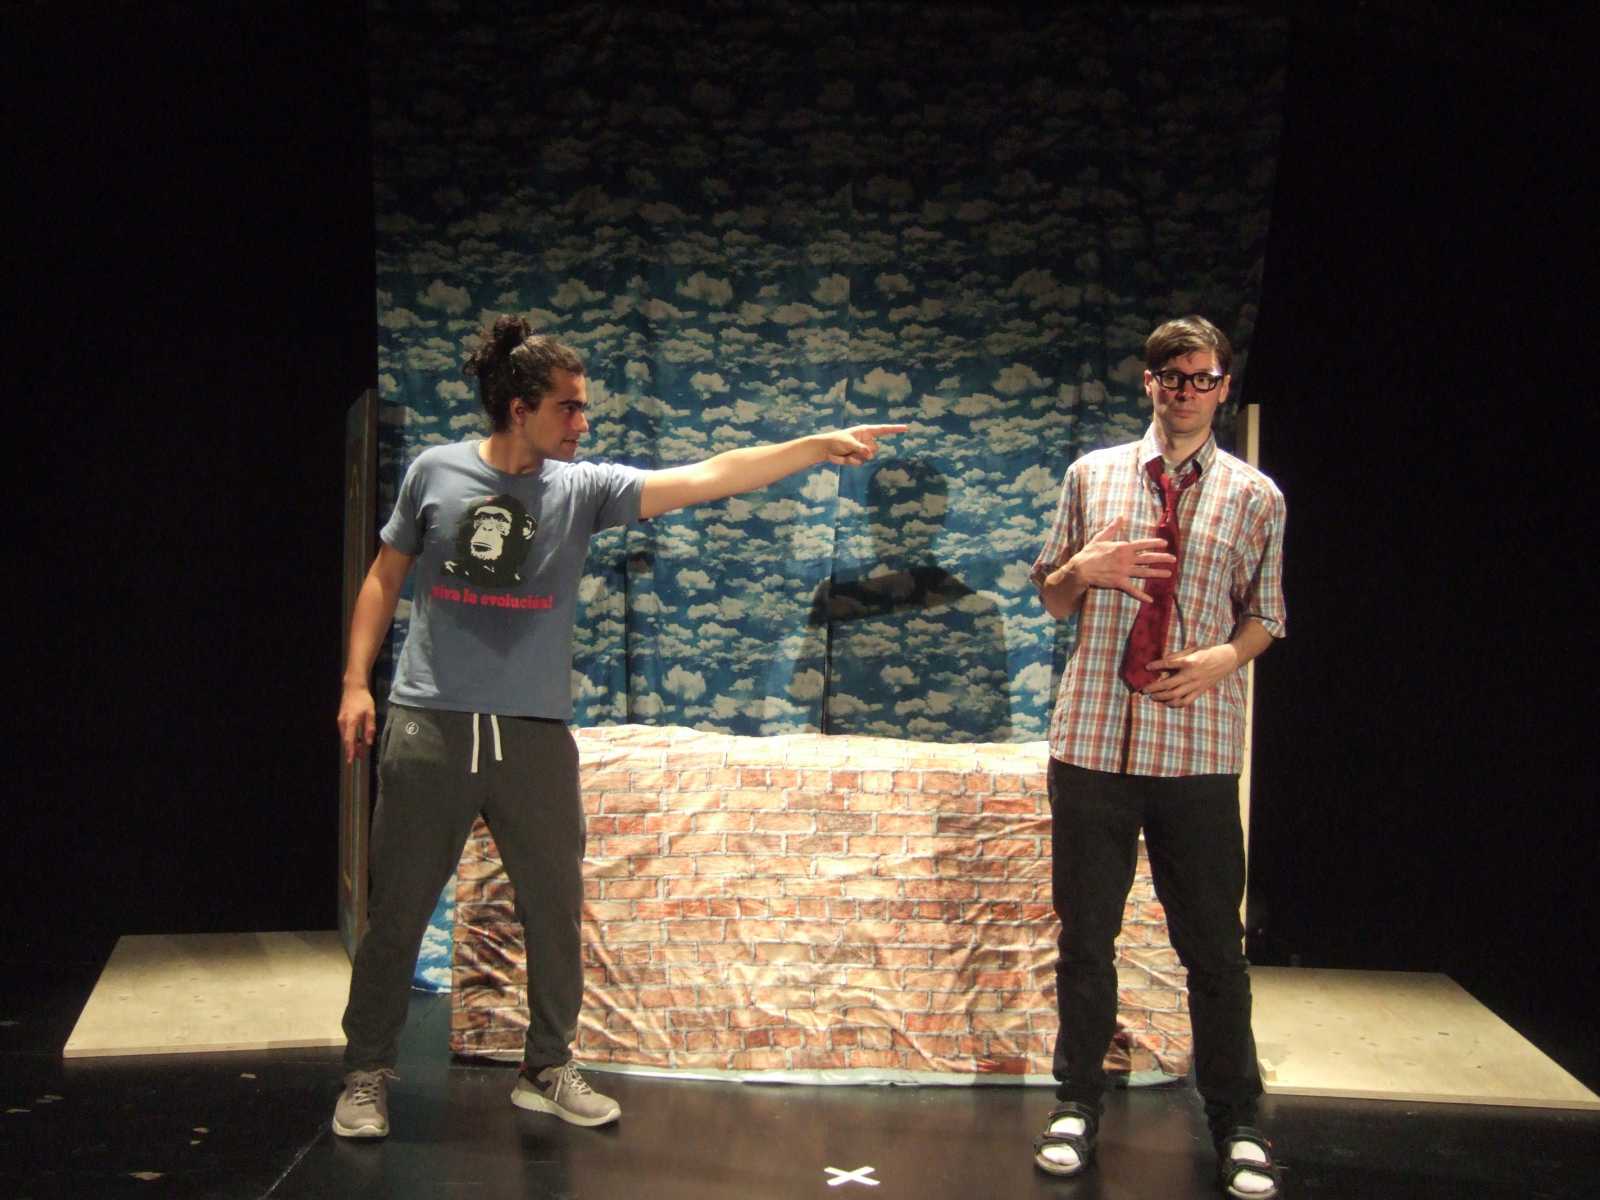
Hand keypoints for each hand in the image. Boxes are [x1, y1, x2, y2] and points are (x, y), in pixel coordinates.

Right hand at [338, 684, 376, 762]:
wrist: (353, 688)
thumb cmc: (364, 700)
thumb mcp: (371, 713)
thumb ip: (369, 728)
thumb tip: (368, 742)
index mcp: (351, 721)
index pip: (349, 740)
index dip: (350, 751)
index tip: (351, 761)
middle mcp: (343, 722)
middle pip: (346, 740)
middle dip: (353, 750)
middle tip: (360, 757)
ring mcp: (340, 721)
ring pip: (345, 736)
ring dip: (352, 744)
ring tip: (361, 750)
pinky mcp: (341, 719)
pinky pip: (345, 732)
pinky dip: (350, 737)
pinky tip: (357, 739)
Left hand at [820, 424, 908, 465]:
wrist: (826, 449)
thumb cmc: (836, 441)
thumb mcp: (849, 443)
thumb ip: (860, 448)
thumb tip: (870, 455)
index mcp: (866, 431)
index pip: (884, 430)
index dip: (895, 429)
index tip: (906, 428)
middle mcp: (867, 440)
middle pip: (875, 449)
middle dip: (865, 451)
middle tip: (852, 449)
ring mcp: (863, 450)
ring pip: (868, 457)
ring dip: (857, 457)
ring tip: (846, 452)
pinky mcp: (858, 458)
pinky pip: (861, 463)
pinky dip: (852, 462)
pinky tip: (844, 457)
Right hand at [1045, 516, 1174, 602]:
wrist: (1081, 569)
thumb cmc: (1090, 552)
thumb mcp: (1101, 537)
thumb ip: (1113, 528)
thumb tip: (1121, 516)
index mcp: (1123, 547)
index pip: (1143, 544)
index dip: (1155, 543)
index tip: (1165, 543)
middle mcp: (1126, 559)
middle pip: (1148, 558)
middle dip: (1162, 558)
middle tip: (1173, 559)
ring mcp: (1124, 571)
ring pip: (1144, 572)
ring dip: (1157, 573)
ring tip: (1168, 574)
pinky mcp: (1119, 582)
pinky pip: (1132, 590)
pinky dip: (1141, 595)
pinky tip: (1150, 599)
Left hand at [1141, 643, 1239, 706]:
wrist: (1228, 659)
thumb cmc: (1208, 652)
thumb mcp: (1192, 649)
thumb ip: (1177, 656)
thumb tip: (1162, 662)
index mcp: (1189, 662)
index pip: (1169, 664)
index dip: (1156, 666)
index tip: (1146, 667)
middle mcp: (1191, 675)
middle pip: (1168, 684)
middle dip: (1154, 688)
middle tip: (1144, 690)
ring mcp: (1196, 685)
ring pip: (1175, 695)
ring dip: (1162, 697)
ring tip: (1153, 697)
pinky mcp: (1200, 691)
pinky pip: (1186, 701)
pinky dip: (1175, 704)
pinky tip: (1167, 703)